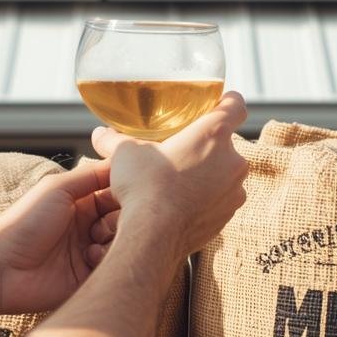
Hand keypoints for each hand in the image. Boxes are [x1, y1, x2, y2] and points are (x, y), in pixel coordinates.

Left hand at [0, 163, 121, 315]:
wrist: (1, 267)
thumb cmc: (24, 223)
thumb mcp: (58, 188)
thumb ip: (91, 174)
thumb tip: (120, 160)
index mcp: (81, 203)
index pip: (117, 195)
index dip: (126, 194)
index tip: (133, 195)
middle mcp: (88, 227)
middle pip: (124, 219)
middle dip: (122, 219)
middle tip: (104, 222)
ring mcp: (89, 252)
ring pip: (122, 244)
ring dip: (113, 240)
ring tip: (94, 241)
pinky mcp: (89, 278)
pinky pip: (112, 268)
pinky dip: (106, 261)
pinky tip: (89, 259)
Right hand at [91, 91, 248, 255]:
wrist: (154, 236)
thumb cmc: (144, 188)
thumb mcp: (126, 154)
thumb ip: (115, 140)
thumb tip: (100, 135)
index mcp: (214, 134)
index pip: (236, 105)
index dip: (228, 101)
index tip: (218, 102)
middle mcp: (233, 161)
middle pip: (227, 143)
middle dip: (207, 145)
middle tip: (181, 149)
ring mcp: (234, 191)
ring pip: (225, 174)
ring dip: (208, 174)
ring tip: (179, 179)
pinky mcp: (227, 216)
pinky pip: (220, 199)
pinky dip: (206, 198)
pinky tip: (181, 202)